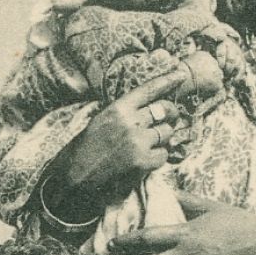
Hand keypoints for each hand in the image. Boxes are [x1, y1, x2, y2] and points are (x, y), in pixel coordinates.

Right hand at [59, 69, 189, 205]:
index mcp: (117, 109)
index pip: (149, 90)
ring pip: (167, 133)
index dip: (168, 80)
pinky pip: (163, 155)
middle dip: (171, 114)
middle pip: (165, 109)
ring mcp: (138, 142)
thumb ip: (125, 114)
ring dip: (163, 139)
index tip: (181, 75)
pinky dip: (158, 158)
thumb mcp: (101, 122)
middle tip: (169, 121)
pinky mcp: (142, 162)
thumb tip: (150, 110)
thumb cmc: (85, 151)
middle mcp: (130, 122)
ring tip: (149, 145)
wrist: (73, 179)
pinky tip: (145, 161)